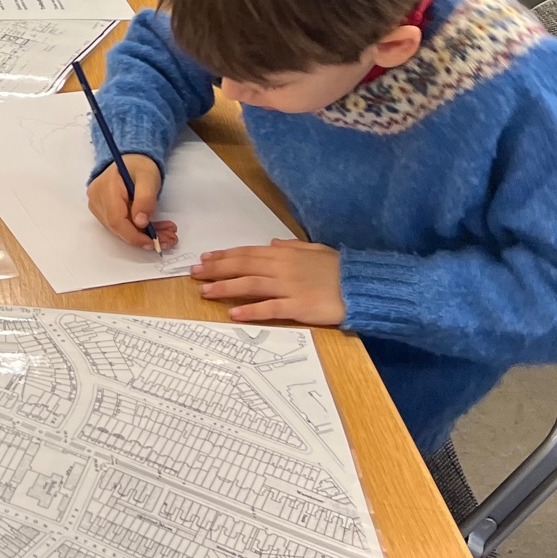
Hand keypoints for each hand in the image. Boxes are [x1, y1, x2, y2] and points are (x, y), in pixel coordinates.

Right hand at [86, 153, 177, 249]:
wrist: (131, 160)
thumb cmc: (139, 166)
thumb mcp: (148, 178)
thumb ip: (145, 199)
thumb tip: (141, 222)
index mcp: (105, 188)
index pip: (116, 220)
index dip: (134, 235)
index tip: (153, 242)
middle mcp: (97, 199)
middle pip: (119, 227)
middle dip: (144, 236)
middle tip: (169, 238)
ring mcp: (98, 206)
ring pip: (121, 229)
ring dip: (144, 234)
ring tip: (166, 232)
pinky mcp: (104, 211)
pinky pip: (121, 226)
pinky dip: (139, 230)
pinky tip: (155, 228)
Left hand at [193, 240, 345, 324]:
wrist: (362, 286)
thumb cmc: (339, 268)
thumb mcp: (314, 250)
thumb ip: (291, 246)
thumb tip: (271, 244)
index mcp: (284, 254)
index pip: (247, 252)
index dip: (224, 255)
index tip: (205, 258)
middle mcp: (282, 267)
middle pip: (242, 266)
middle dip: (216, 269)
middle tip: (194, 273)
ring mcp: (289, 287)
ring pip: (250, 285)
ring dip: (225, 288)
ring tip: (204, 292)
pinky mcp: (298, 307)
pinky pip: (270, 308)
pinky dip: (250, 311)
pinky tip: (233, 313)